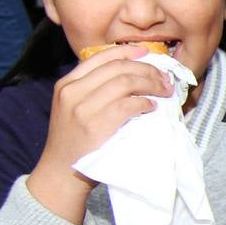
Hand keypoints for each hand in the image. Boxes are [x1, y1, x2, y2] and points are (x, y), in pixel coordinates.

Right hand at [28, 44, 171, 224]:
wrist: (61, 172)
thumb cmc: (76, 141)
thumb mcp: (74, 107)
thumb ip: (93, 90)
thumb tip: (130, 75)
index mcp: (67, 83)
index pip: (101, 57)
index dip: (128, 52)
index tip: (147, 54)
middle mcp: (72, 91)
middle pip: (118, 68)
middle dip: (147, 70)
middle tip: (164, 79)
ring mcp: (82, 108)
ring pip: (125, 82)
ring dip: (151, 84)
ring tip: (164, 91)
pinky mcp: (96, 125)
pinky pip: (128, 105)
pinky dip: (145, 103)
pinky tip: (152, 108)